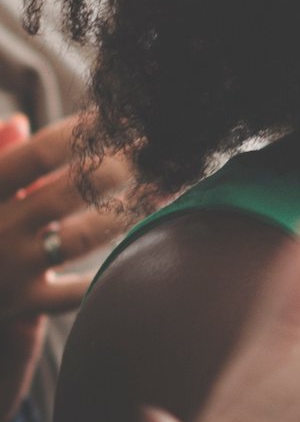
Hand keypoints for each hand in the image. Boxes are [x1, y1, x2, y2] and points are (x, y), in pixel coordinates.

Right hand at [0, 114, 138, 316]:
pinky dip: (106, 274)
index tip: (119, 119)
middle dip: (116, 170)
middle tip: (157, 152)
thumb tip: (20, 122)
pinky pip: (76, 292)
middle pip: (67, 194)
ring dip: (124, 214)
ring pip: (80, 238)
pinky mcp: (26, 302)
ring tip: (161, 191)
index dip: (79, 135)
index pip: (37, 155)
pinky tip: (140, 252)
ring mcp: (13, 267)